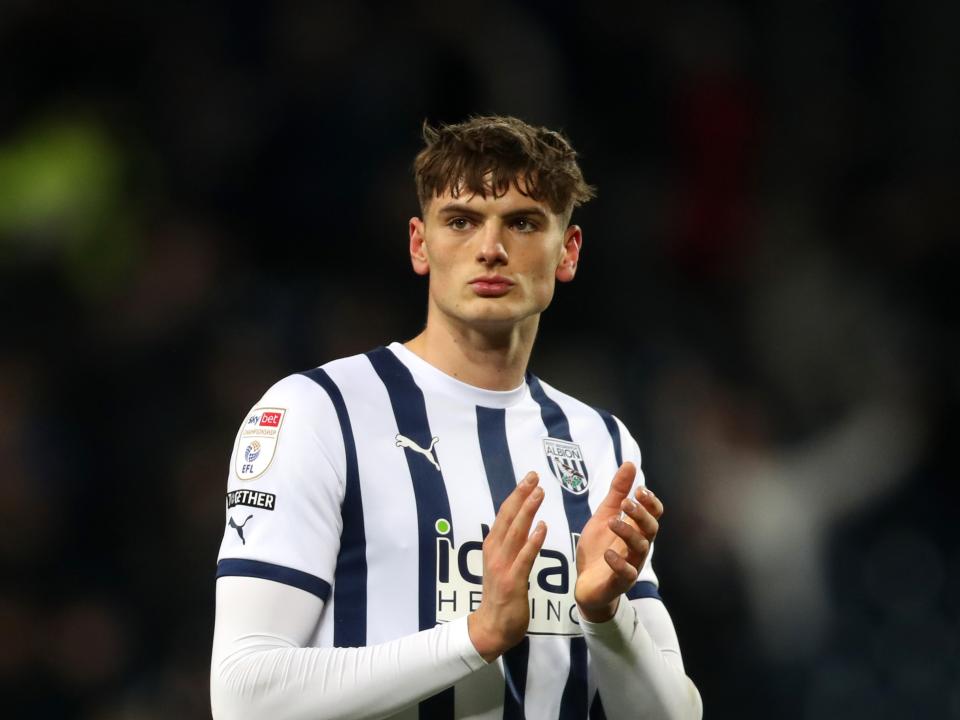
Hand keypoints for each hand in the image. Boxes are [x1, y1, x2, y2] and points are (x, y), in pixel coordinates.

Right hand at [468, 472, 546, 661]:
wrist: (492, 627)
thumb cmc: (500, 595)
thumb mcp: (501, 564)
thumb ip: (510, 545)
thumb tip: (522, 524)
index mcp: (493, 546)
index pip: (505, 514)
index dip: (516, 494)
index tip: (528, 478)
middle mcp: (495, 551)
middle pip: (508, 518)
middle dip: (521, 495)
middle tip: (534, 476)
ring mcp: (503, 566)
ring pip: (516, 533)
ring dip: (527, 511)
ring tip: (539, 493)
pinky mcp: (513, 581)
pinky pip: (524, 558)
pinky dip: (533, 541)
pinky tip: (542, 527)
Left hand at [574, 462, 661, 622]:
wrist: (586, 584)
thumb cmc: (599, 548)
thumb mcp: (604, 516)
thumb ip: (616, 492)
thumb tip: (630, 463)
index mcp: (636, 530)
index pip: (653, 514)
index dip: (650, 502)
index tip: (639, 490)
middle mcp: (638, 546)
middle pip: (651, 529)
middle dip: (641, 515)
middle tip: (626, 503)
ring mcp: (631, 565)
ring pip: (640, 548)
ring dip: (628, 533)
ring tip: (613, 521)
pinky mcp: (619, 582)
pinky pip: (626, 574)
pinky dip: (618, 563)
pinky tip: (608, 553)